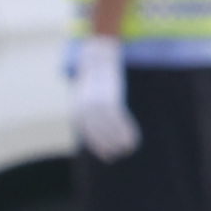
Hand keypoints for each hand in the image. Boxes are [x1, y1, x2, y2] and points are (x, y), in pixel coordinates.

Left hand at [60, 34, 138, 162]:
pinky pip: (116, 117)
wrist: (97, 55)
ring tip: (130, 147)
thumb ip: (91, 110)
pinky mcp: (108, 94)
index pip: (86, 133)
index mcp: (77, 108)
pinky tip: (132, 136)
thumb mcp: (88, 94)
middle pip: (96, 131)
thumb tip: (102, 128)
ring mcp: (96, 99)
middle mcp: (84, 106)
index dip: (98, 146)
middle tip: (121, 153)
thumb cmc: (95, 78)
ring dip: (118, 139)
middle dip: (108, 144)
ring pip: (107, 126)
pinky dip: (124, 129)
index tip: (109, 156)